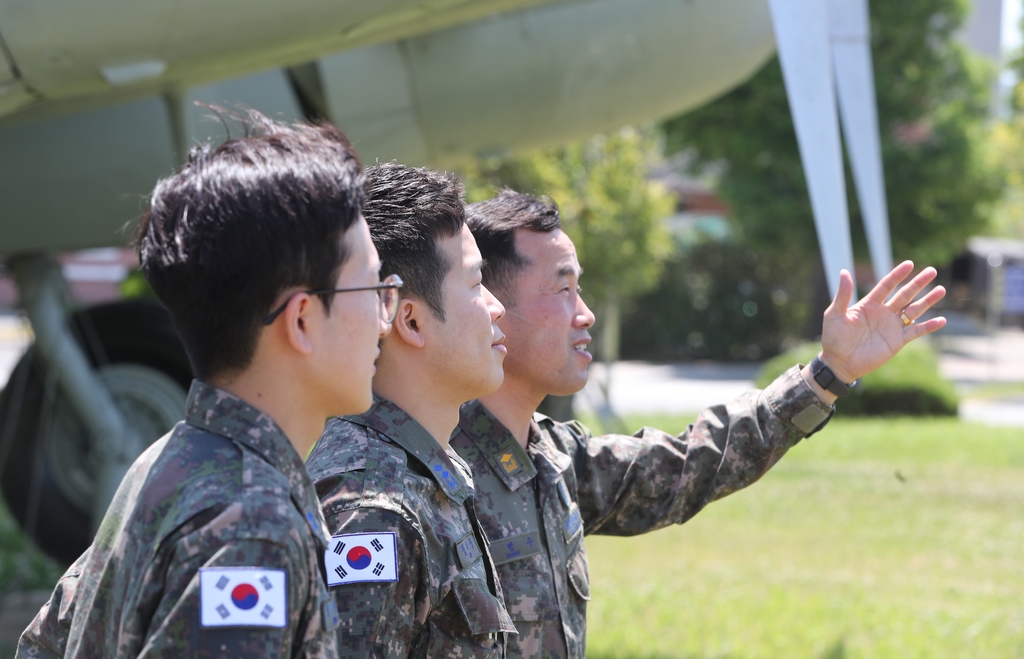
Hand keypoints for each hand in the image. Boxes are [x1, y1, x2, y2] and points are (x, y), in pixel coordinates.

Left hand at [820, 261, 945, 382]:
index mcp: (869, 304)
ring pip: (913, 310)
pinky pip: (916, 332)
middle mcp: (883, 313)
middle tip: (932, 271)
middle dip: (918, 283)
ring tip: (941, 290)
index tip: (910, 264)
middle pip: (904, 294)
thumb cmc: (833, 338)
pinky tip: (942, 320)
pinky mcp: (897, 341)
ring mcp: (892, 326)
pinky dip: (928, 327)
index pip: (886, 286)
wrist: (839, 362)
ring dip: (927, 301)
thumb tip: (844, 271)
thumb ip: (843, 295)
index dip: (897, 275)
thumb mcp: (835, 315)